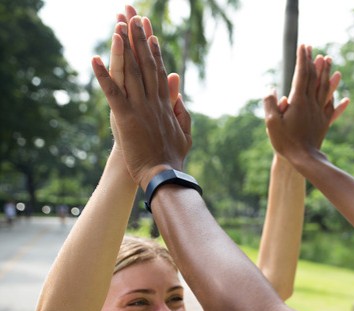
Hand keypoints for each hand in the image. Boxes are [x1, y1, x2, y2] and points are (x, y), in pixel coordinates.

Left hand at [92, 15, 190, 188]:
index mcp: (166, 104)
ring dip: (123, 47)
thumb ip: (181, 110)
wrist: (164, 175)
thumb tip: (179, 90)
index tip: (150, 31)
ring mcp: (140, 108)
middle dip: (139, 38)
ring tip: (118, 25)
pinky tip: (94, 59)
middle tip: (134, 16)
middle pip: (145, 63)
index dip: (153, 49)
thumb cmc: (172, 157)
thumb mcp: (184, 132)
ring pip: (130, 72)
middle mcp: (154, 101)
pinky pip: (112, 92)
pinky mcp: (126, 117)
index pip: (159, 70)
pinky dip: (102, 75)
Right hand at [263, 44, 348, 160]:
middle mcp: (311, 104)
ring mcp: (320, 113)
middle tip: (314, 49)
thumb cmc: (285, 142)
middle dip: (314, 62)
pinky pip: (333, 110)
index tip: (303, 46)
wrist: (304, 159)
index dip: (303, 59)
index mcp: (298, 102)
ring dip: (327, 74)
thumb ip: (271, 103)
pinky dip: (339, 102)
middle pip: (315, 78)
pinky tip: (345, 98)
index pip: (301, 74)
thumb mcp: (271, 123)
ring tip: (330, 62)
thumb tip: (271, 89)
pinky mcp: (324, 123)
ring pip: (325, 90)